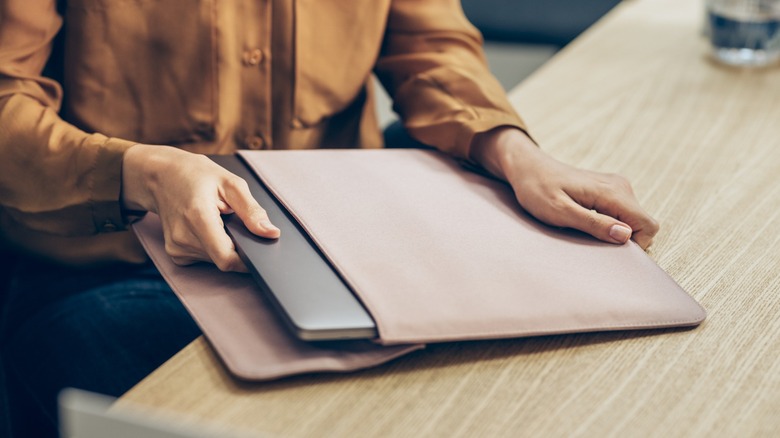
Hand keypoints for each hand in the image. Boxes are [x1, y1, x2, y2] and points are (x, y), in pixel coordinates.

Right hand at [121, 145, 279, 271]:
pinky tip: (207, 228)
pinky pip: (205, 258)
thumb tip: (271, 234)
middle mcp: (183, 237)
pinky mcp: (175, 253)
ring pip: (215, 260)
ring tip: (217, 220)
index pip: (226, 258)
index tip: (258, 251)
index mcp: (198, 217)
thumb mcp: (231, 184)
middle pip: (224, 259)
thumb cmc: (197, 175)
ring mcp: (177, 248)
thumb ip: (252, 211)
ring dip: (224, 244)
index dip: (247, 260)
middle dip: (236, 245)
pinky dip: (212, 246)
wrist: (161, 176)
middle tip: (232, 221)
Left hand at [470, 128, 658, 248]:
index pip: (648, 225)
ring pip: (632, 220)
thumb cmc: (537, 189)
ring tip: (583, 227)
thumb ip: (593, 224)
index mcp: (612, 192)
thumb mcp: (560, 212)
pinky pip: (622, 213)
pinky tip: (584, 220)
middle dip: (623, 239)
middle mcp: (620, 186)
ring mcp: (616, 186)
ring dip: (614, 231)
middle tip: (590, 240)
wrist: (527, 167)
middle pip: (643, 224)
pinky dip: (609, 223)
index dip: (635, 244)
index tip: (606, 247)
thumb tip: (625, 235)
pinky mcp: (609, 190)